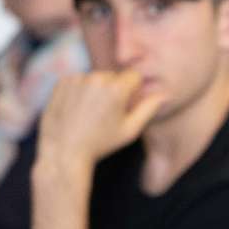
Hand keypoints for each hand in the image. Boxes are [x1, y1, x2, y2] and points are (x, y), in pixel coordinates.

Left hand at [38, 70, 165, 165]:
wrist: (65, 152)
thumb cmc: (101, 144)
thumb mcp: (130, 130)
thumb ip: (149, 108)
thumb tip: (166, 94)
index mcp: (116, 88)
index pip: (134, 76)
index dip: (132, 93)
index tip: (124, 108)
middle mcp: (97, 78)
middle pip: (114, 77)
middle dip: (114, 90)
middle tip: (105, 115)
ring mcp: (78, 78)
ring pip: (96, 78)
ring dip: (96, 91)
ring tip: (89, 115)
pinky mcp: (62, 81)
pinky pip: (79, 81)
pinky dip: (80, 91)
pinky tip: (77, 111)